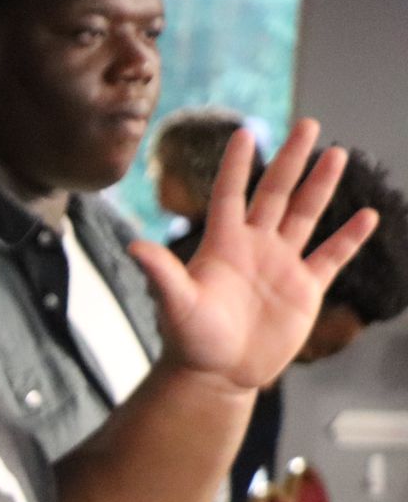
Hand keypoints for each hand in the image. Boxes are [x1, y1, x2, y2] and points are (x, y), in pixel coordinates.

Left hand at [131, 119, 378, 392]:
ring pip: (305, 216)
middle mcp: (254, 248)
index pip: (230, 194)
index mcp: (222, 245)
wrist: (217, 377)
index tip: (245, 132)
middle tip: (308, 124)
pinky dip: (349, 238)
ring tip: (338, 153)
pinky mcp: (304, 290)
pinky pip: (331, 257)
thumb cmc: (189, 342)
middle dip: (291, 160)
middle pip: (275, 193)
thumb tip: (134, 246)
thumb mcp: (175, 305)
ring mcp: (281, 266)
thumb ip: (161, 274)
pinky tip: (367, 215)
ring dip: (321, 186)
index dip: (236, 165)